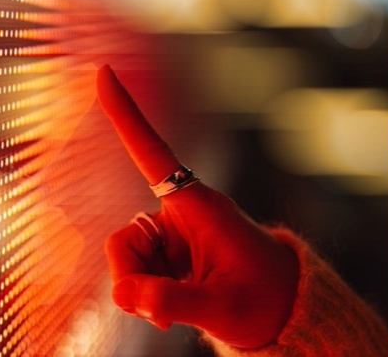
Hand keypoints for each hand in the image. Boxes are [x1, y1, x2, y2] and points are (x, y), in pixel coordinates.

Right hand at [98, 65, 299, 348]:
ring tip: (167, 316)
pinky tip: (166, 313)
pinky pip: (134, 272)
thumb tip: (128, 296)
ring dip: (138, 291)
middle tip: (152, 313)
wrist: (285, 311)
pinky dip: (143, 297)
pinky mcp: (168, 255)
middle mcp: (180, 214)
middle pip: (124, 238)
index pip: (152, 153)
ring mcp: (172, 236)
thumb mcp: (223, 309)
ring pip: (125, 259)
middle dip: (129, 278)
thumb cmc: (266, 301)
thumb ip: (174, 301)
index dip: (125, 114)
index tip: (103, 71)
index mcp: (199, 206)